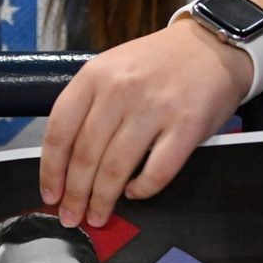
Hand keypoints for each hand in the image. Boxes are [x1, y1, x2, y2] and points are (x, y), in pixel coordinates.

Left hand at [39, 20, 250, 228]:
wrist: (211, 44)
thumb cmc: (158, 65)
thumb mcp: (112, 70)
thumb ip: (89, 107)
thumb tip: (68, 164)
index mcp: (95, 76)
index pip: (60, 132)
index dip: (51, 171)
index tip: (50, 195)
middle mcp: (121, 90)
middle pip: (85, 156)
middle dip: (75, 195)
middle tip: (71, 217)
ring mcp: (155, 108)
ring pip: (115, 169)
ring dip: (103, 200)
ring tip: (98, 216)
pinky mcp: (186, 126)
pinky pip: (157, 172)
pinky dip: (142, 190)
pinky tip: (135, 193)